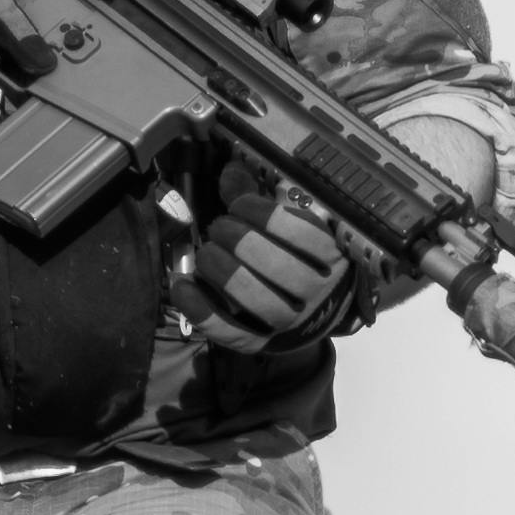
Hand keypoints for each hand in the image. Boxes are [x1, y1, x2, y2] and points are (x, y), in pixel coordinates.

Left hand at [183, 158, 358, 348]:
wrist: (314, 308)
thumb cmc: (301, 253)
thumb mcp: (292, 220)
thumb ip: (262, 195)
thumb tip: (231, 172)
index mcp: (332, 253)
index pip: (300, 232)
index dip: (262, 213)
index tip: (239, 204)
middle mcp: (317, 290)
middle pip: (277, 266)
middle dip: (238, 239)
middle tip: (219, 227)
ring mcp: (291, 321)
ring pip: (258, 300)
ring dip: (223, 271)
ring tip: (205, 253)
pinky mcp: (262, 343)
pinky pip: (230, 332)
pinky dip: (201, 310)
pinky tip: (182, 285)